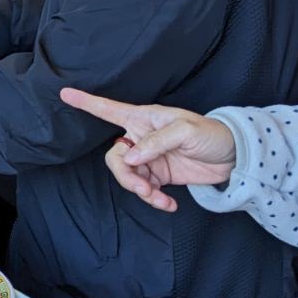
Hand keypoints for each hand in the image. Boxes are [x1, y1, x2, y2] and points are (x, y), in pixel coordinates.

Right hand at [58, 88, 236, 211]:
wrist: (233, 157)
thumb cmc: (210, 133)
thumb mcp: (185, 130)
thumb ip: (156, 142)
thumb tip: (130, 156)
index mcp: (143, 118)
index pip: (108, 109)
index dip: (86, 102)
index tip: (64, 93)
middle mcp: (141, 137)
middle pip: (115, 157)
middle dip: (126, 176)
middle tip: (145, 188)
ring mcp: (149, 158)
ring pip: (128, 176)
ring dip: (141, 191)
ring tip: (159, 199)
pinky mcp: (159, 176)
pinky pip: (145, 189)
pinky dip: (154, 200)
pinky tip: (169, 204)